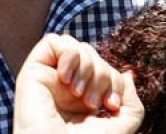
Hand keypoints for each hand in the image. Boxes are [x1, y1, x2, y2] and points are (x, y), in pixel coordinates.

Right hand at [13, 34, 142, 132]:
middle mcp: (65, 86)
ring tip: (78, 93)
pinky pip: (54, 41)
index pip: (106, 70)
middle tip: (93, 102)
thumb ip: (132, 105)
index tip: (112, 105)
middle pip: (93, 56)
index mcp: (83, 99)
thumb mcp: (120, 128)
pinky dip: (68, 55)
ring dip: (87, 67)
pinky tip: (65, 79)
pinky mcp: (33, 70)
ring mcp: (49, 77)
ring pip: (77, 46)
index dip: (115, 82)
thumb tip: (127, 75)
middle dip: (102, 75)